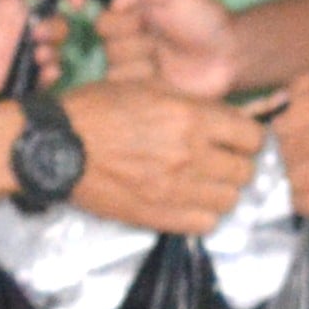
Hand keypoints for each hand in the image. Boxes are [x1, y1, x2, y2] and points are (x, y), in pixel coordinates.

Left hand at [0, 0, 77, 98]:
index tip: (77, 0)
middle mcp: (9, 24)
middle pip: (54, 25)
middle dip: (59, 29)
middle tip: (39, 34)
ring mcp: (4, 53)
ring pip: (48, 54)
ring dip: (55, 53)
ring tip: (40, 55)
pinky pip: (31, 80)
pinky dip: (46, 78)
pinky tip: (45, 74)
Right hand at [63, 78, 263, 234]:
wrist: (56, 146)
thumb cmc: (96, 108)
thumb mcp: (145, 85)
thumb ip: (188, 101)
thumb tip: (220, 115)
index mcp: (191, 117)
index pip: (252, 137)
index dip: (248, 138)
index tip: (238, 139)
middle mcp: (191, 155)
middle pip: (246, 172)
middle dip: (238, 165)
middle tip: (222, 161)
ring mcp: (176, 189)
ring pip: (230, 200)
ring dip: (222, 191)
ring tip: (205, 183)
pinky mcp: (159, 215)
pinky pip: (205, 223)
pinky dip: (204, 214)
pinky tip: (189, 202)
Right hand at [96, 0, 239, 97]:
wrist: (228, 55)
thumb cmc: (205, 19)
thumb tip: (113, 1)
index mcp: (133, 11)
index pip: (104, 11)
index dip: (121, 20)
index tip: (139, 16)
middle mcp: (128, 36)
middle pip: (104, 34)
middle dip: (131, 34)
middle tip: (157, 38)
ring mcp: (132, 62)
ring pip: (111, 59)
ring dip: (138, 57)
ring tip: (162, 58)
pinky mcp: (139, 88)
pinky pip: (120, 83)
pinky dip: (139, 77)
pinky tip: (161, 75)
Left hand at [272, 61, 308, 216]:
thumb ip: (305, 83)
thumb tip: (270, 108)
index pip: (286, 124)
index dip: (279, 129)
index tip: (288, 129)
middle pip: (291, 153)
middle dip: (284, 153)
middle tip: (293, 150)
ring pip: (300, 180)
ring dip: (292, 177)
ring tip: (300, 168)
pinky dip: (303, 201)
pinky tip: (307, 190)